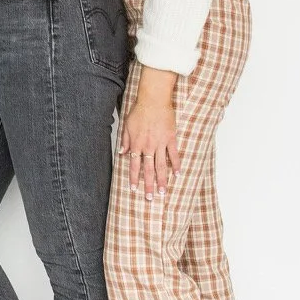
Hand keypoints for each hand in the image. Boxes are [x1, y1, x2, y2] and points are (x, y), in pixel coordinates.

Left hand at [119, 69, 180, 200]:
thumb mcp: (127, 125)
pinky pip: (174, 155)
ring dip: (163, 180)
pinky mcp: (171, 138)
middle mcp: (149, 147)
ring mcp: (161, 144)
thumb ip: (125, 140)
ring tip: (164, 192)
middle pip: (149, 170)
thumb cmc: (139, 111)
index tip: (134, 189)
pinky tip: (177, 174)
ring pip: (162, 166)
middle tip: (151, 198)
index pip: (134, 165)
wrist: (153, 100)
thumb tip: (122, 153)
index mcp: (137, 144)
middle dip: (149, 185)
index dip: (134, 178)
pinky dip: (176, 165)